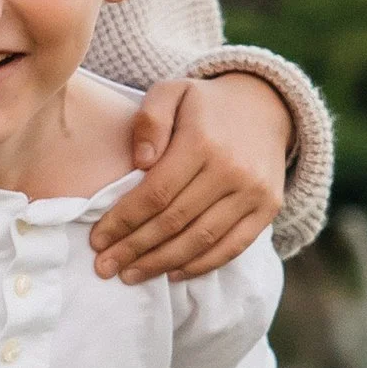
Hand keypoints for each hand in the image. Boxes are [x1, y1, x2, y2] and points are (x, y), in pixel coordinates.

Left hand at [90, 72, 290, 283]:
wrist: (265, 106)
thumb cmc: (205, 105)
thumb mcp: (172, 92)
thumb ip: (149, 119)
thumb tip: (141, 161)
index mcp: (202, 141)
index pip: (156, 193)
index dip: (124, 221)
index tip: (98, 239)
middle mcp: (231, 170)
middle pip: (174, 221)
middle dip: (134, 248)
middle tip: (105, 267)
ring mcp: (253, 192)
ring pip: (201, 240)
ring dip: (161, 263)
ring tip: (131, 275)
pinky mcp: (268, 208)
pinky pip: (232, 247)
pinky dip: (200, 265)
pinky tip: (172, 273)